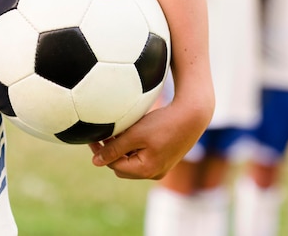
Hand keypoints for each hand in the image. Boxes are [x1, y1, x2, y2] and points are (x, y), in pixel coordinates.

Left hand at [88, 89, 212, 179]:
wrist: (193, 115)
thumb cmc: (164, 122)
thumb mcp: (135, 134)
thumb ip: (114, 148)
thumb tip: (95, 162)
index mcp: (146, 170)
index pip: (115, 165)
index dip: (101, 151)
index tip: (93, 136)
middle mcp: (155, 173)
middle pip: (124, 166)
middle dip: (113, 152)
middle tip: (104, 134)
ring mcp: (163, 167)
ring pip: (135, 161)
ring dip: (125, 149)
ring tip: (120, 131)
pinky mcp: (168, 158)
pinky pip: (146, 156)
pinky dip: (137, 147)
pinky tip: (136, 132)